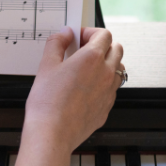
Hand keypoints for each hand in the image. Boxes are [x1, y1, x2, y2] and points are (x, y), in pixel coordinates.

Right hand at [22, 26, 123, 154]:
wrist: (53, 133)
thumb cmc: (48, 102)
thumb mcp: (46, 65)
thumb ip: (56, 43)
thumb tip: (65, 34)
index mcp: (92, 58)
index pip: (104, 34)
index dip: (90, 32)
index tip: (79, 37)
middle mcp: (106, 73)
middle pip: (116, 48)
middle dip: (102, 45)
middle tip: (84, 50)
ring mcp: (109, 91)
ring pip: (119, 69)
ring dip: (107, 63)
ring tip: (88, 68)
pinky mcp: (107, 107)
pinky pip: (112, 89)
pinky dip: (104, 83)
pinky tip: (87, 88)